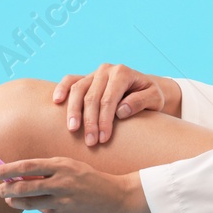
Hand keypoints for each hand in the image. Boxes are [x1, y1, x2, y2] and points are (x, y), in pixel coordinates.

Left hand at [0, 158, 145, 212]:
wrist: (120, 199)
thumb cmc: (91, 181)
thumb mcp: (71, 168)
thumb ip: (48, 172)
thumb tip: (19, 177)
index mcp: (62, 165)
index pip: (27, 166)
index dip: (6, 170)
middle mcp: (62, 183)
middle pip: (25, 186)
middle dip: (7, 189)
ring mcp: (64, 203)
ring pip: (32, 204)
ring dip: (19, 202)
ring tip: (13, 200)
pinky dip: (47, 210)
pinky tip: (60, 207)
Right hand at [54, 64, 176, 146]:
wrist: (143, 87)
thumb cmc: (149, 96)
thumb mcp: (155, 99)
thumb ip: (141, 102)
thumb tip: (121, 111)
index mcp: (122, 73)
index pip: (109, 99)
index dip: (104, 120)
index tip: (103, 139)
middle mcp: (106, 70)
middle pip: (92, 97)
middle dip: (90, 121)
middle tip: (90, 142)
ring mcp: (94, 73)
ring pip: (78, 90)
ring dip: (73, 111)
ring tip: (73, 130)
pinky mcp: (85, 78)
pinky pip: (70, 80)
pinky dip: (62, 89)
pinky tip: (57, 102)